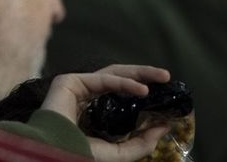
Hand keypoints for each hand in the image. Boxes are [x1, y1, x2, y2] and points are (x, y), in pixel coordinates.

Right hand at [41, 65, 172, 161]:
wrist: (59, 151)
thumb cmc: (83, 154)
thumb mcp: (120, 153)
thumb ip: (142, 142)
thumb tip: (165, 126)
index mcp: (95, 114)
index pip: (122, 98)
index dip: (142, 95)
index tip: (165, 100)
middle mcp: (87, 98)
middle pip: (119, 80)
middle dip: (144, 76)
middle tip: (167, 77)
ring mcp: (78, 88)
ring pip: (112, 73)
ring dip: (139, 73)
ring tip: (162, 77)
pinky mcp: (71, 81)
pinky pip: (103, 79)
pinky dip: (124, 83)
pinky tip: (142, 89)